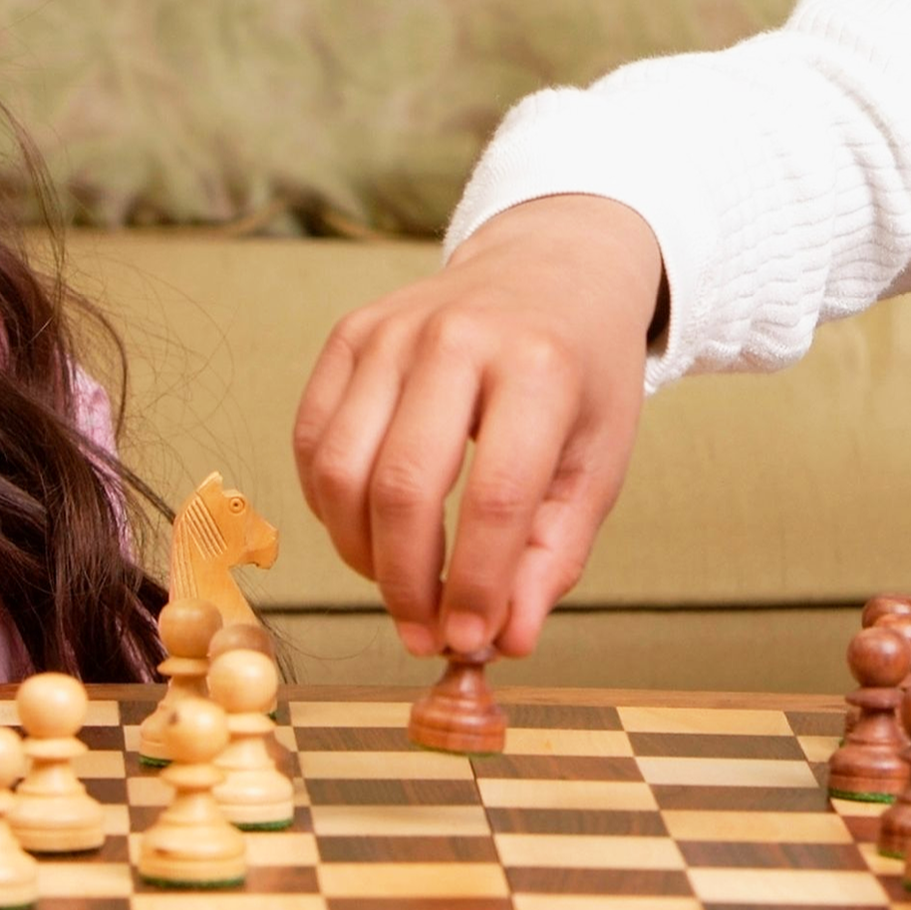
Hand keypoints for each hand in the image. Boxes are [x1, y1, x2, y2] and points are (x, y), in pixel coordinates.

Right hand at [292, 193, 661, 659]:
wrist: (551, 269)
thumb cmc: (581, 374)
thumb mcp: (599, 461)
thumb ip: (556, 554)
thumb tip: (507, 639)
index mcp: (539, 366)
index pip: (494, 500)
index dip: (474, 586)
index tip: (469, 641)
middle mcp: (458, 337)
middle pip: (402, 488)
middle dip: (406, 582)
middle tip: (424, 634)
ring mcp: (392, 330)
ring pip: (340, 471)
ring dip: (360, 553)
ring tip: (400, 585)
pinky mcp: (349, 333)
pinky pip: (311, 441)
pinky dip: (328, 507)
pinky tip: (368, 532)